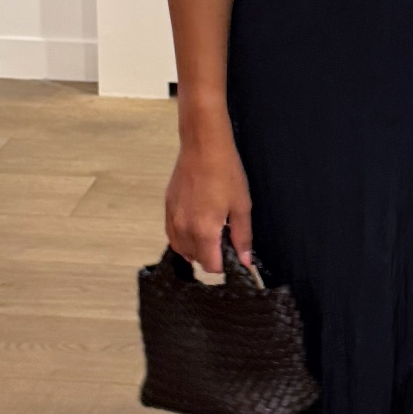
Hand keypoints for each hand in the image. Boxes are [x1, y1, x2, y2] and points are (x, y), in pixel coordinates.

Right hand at [165, 112, 253, 273]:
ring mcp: (173, 219)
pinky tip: (195, 227)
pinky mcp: (167, 208)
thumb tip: (244, 261)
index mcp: (204, 231)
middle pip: (196, 259)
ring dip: (196, 249)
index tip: (232, 252)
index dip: (224, 264)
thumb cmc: (226, 174)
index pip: (211, 266)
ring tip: (210, 232)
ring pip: (182, 250)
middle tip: (224, 237)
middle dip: (211, 256)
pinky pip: (172, 235)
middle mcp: (184, 230)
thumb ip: (242, 237)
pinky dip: (183, 238)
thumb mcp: (241, 206)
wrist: (203, 147)